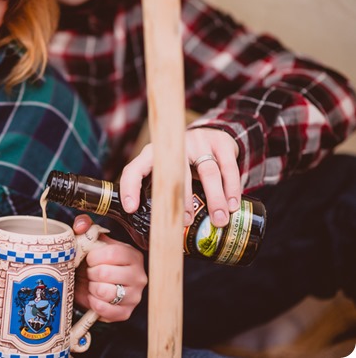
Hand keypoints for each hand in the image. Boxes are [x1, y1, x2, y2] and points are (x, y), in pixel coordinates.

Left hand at [73, 215, 146, 322]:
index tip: (90, 259)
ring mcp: (135, 295)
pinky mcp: (126, 312)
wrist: (96, 284)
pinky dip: (94, 303)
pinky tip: (94, 296)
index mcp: (132, 255)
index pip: (112, 254)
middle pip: (105, 274)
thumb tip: (81, 225)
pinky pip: (105, 310)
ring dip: (92, 288)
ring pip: (105, 293)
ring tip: (93, 284)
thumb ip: (86, 227)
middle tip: (90, 272)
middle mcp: (139, 275)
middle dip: (90, 273)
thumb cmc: (97, 261)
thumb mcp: (93, 241)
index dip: (94, 257)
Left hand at [120, 127, 239, 226]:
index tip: (131, 208)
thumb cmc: (184, 162)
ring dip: (215, 198)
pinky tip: (233, 205)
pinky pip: (228, 167)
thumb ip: (159, 192)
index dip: (130, 188)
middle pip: (176, 172)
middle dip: (182, 199)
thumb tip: (153, 230)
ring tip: (219, 220)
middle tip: (186, 221)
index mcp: (152, 155)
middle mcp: (174, 147)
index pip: (134, 169)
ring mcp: (198, 142)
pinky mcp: (220, 142)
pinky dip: (232, 188)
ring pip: (208, 171)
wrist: (211, 134)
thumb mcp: (166, 171)